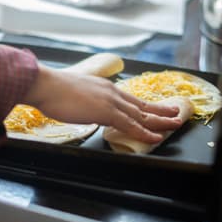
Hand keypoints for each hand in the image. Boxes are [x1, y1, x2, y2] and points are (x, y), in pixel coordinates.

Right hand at [23, 65, 183, 143]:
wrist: (45, 85)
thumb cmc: (52, 91)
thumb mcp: (73, 94)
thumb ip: (84, 101)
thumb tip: (84, 109)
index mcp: (104, 88)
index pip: (130, 99)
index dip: (145, 106)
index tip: (156, 109)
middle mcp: (111, 92)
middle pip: (141, 104)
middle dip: (160, 110)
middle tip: (176, 114)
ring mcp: (110, 101)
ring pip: (142, 114)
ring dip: (160, 120)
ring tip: (176, 124)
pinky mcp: (107, 111)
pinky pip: (131, 125)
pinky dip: (145, 132)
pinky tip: (156, 137)